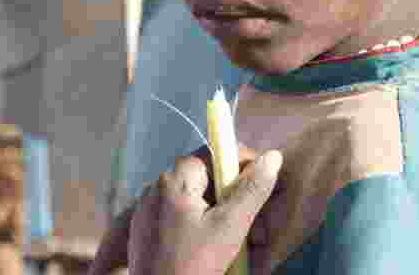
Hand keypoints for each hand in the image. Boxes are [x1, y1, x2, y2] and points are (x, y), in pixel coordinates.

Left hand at [127, 148, 282, 274]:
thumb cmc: (192, 265)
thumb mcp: (229, 227)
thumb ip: (251, 191)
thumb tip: (272, 156)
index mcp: (174, 179)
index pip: (214, 154)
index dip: (242, 166)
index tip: (264, 187)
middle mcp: (156, 186)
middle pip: (204, 178)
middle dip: (234, 196)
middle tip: (256, 224)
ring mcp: (148, 208)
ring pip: (193, 199)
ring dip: (219, 213)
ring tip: (239, 240)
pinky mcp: (145, 229)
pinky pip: (179, 215)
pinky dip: (199, 224)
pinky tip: (213, 246)